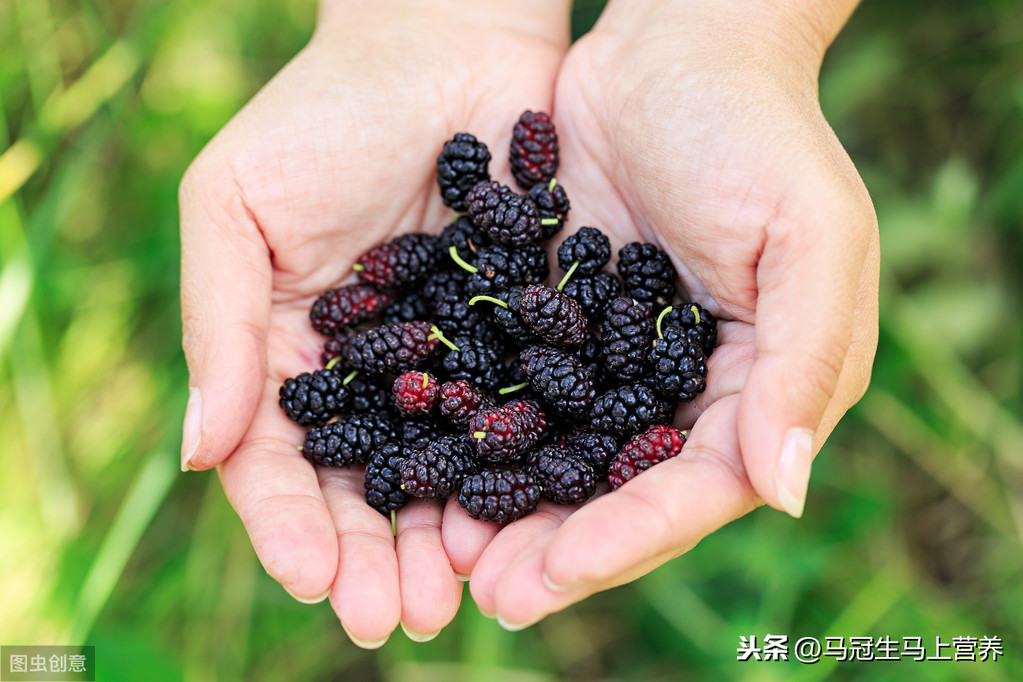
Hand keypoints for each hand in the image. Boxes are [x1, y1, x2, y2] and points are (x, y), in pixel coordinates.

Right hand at [178, 0, 568, 644]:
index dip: (290, 524)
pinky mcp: (524, 339)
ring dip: (444, 540)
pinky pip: (521, 418)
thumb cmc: (324, 114)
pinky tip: (521, 521)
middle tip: (395, 621)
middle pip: (368, 486)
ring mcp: (451, 362)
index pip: (282, 459)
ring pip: (445, 471)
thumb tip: (198, 455)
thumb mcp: (235, 207)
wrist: (444, 42)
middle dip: (374, 557)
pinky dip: (517, 474)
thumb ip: (218, 327)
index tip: (311, 579)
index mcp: (291, 352)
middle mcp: (373, 372)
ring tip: (457, 599)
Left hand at [441, 0, 879, 627]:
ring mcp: (620, 359)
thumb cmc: (758, 132)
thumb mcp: (809, 238)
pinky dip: (481, 432)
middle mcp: (690, 388)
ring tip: (447, 553)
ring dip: (510, 506)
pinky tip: (431, 465)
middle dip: (558, 544)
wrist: (677, 49)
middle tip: (488, 595)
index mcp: (762, 385)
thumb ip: (801, 365)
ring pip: (565, 454)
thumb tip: (781, 491)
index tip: (551, 576)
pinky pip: (520, 392)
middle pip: (623, 490)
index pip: (698, 488)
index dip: (627, 537)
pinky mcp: (562, 322)